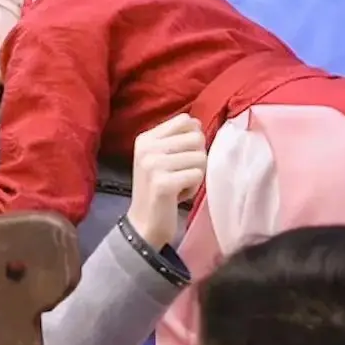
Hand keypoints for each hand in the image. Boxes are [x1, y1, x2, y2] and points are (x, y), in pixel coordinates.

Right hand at [126, 114, 207, 250]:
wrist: (144, 224)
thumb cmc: (157, 190)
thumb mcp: (159, 158)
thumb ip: (176, 139)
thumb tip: (198, 124)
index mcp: (145, 138)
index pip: (185, 120)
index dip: (194, 138)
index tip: (183, 157)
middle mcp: (147, 148)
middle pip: (197, 138)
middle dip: (197, 158)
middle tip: (183, 174)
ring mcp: (153, 165)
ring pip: (200, 157)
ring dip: (196, 175)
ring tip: (180, 185)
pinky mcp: (163, 183)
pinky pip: (197, 175)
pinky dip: (194, 188)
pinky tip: (179, 195)